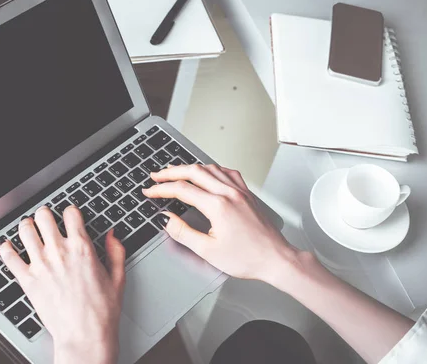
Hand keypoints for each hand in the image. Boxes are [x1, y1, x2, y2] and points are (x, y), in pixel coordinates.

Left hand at [0, 205, 125, 363]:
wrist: (85, 335)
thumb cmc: (101, 311)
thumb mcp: (118, 277)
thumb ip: (116, 251)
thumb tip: (112, 235)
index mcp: (82, 248)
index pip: (71, 213)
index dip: (70, 211)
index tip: (69, 215)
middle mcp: (59, 252)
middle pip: (44, 216)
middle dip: (45, 214)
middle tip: (46, 219)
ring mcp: (41, 265)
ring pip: (25, 230)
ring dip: (26, 226)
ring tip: (28, 229)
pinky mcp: (27, 280)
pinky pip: (9, 257)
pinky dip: (6, 249)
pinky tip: (9, 247)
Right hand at [143, 164, 296, 283]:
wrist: (276, 259)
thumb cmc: (248, 258)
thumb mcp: (208, 251)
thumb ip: (183, 233)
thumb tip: (166, 220)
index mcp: (218, 206)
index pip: (182, 190)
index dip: (162, 189)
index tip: (150, 192)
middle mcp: (229, 193)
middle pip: (194, 171)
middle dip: (171, 172)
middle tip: (156, 176)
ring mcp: (240, 191)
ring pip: (210, 168)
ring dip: (190, 167)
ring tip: (176, 170)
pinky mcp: (247, 194)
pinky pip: (227, 172)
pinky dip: (211, 169)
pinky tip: (207, 172)